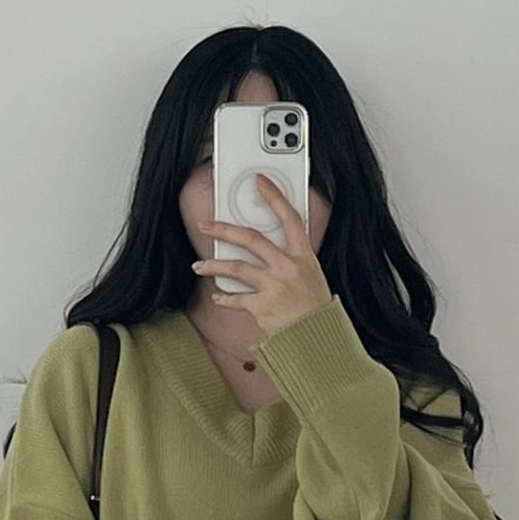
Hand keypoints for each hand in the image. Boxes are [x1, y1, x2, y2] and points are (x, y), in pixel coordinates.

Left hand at [193, 173, 333, 337]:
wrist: (318, 338)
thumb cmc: (316, 309)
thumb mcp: (312, 277)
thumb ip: (293, 261)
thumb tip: (273, 250)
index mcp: (303, 256)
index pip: (289, 218)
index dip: (274, 197)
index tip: (260, 182)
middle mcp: (288, 267)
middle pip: (251, 239)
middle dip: (224, 230)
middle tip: (207, 225)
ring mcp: (274, 286)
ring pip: (237, 268)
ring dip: (214, 266)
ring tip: (200, 266)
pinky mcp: (262, 307)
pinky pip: (237, 299)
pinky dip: (225, 298)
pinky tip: (218, 296)